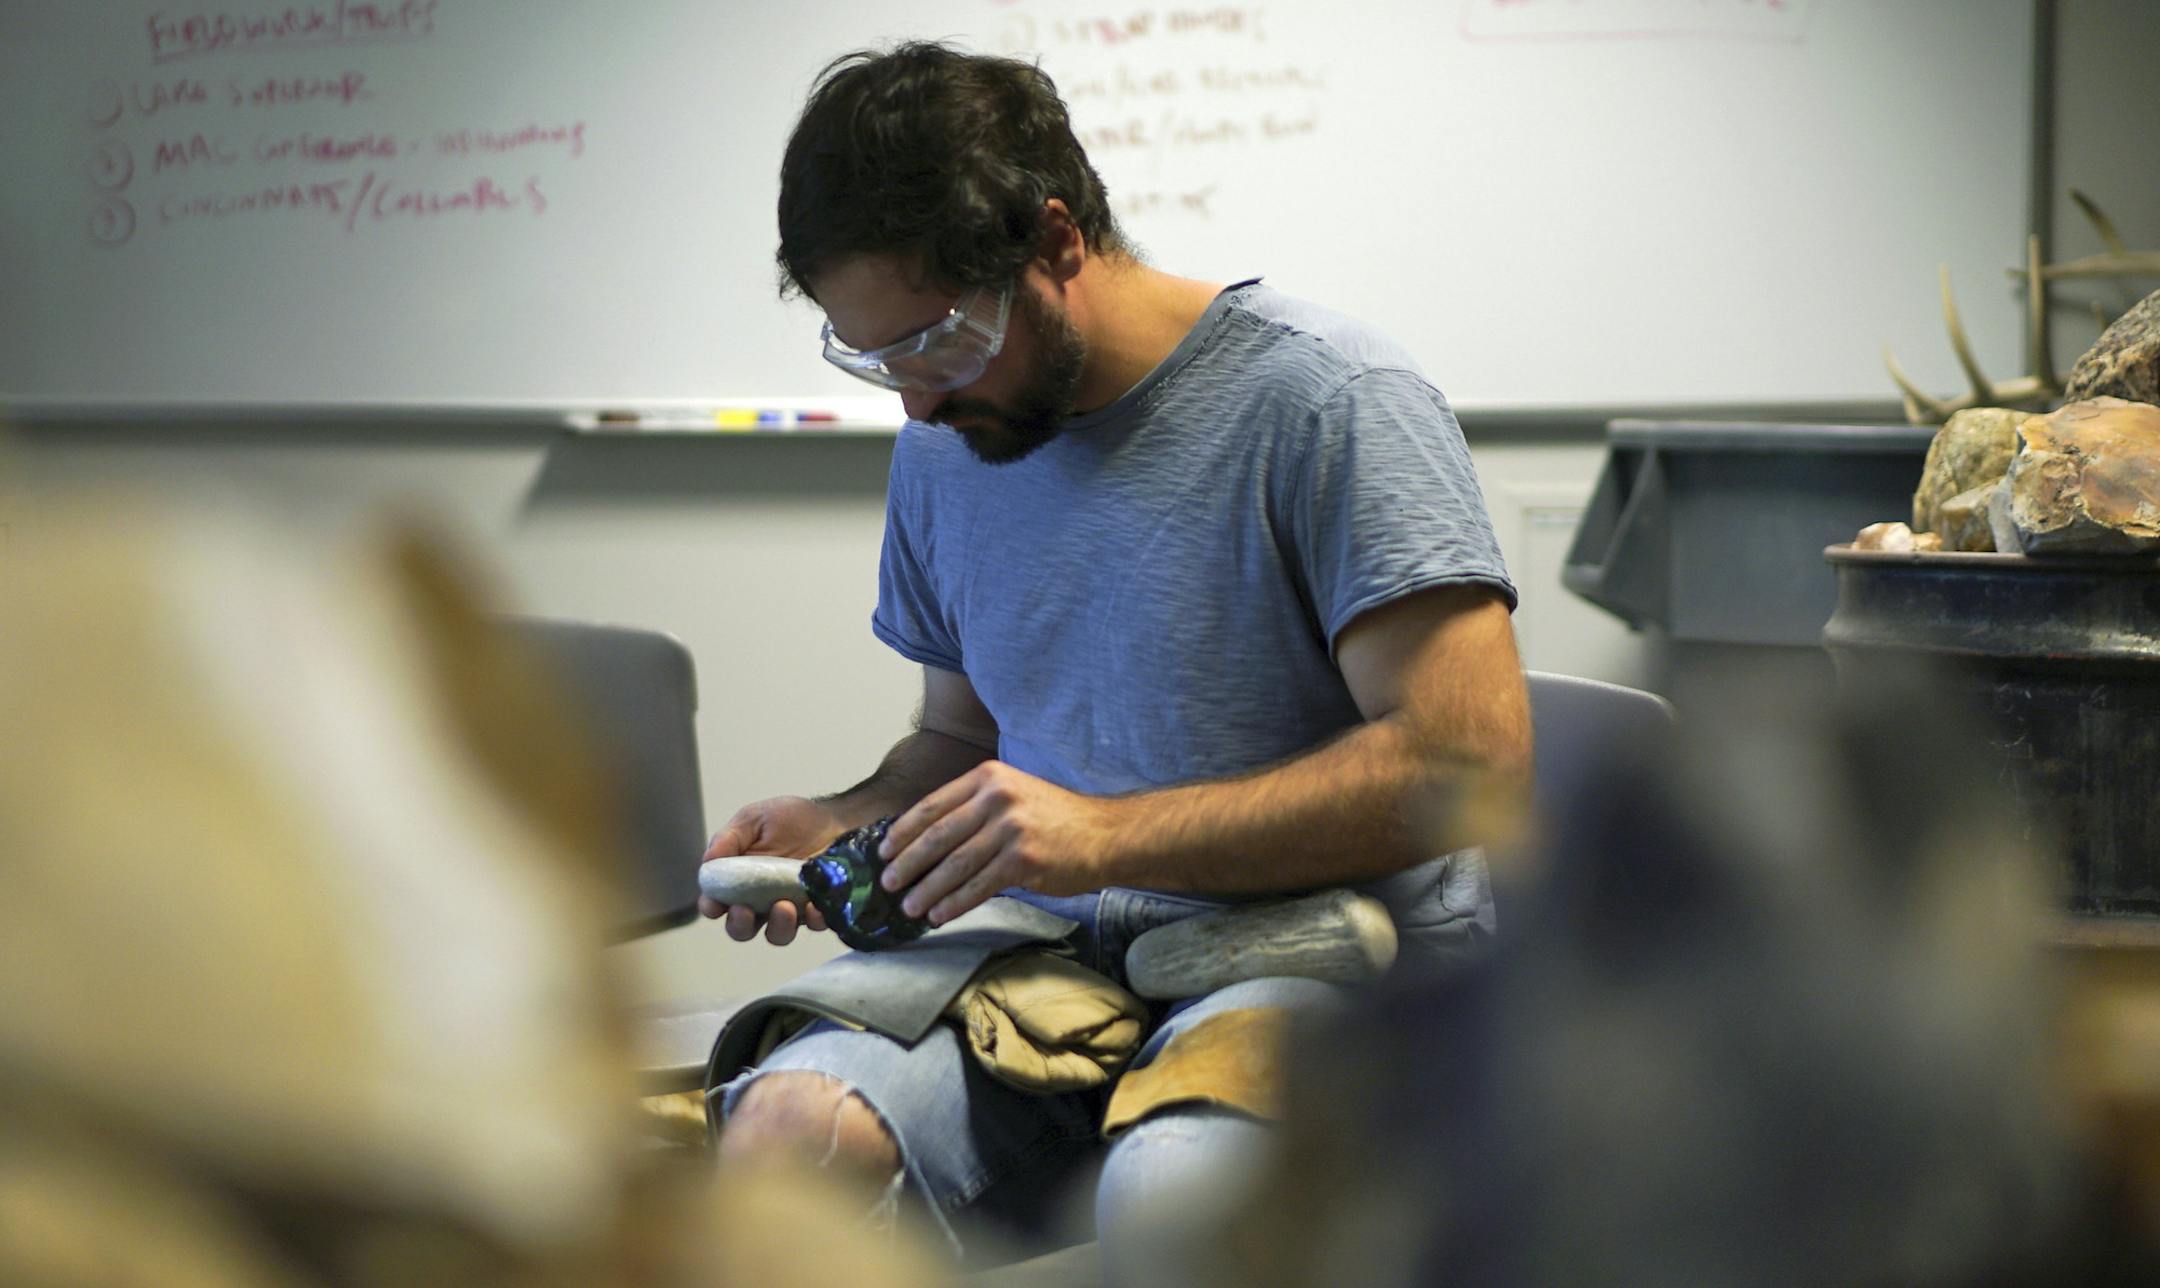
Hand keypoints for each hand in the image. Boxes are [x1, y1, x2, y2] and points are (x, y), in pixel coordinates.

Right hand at [698, 795, 841, 944]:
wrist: (835, 817)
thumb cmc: (790, 818)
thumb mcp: (754, 819)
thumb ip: (729, 838)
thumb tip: (708, 862)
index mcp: (738, 880)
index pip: (716, 901)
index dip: (711, 907)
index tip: (715, 905)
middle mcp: (760, 900)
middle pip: (742, 928)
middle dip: (740, 924)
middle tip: (746, 910)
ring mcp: (790, 908)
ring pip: (777, 934)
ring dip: (778, 927)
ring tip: (785, 906)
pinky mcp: (817, 909)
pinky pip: (814, 924)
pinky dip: (813, 919)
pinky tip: (815, 905)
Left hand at [878, 761, 1118, 925]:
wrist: (1105, 834)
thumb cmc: (1055, 820)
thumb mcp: (1014, 796)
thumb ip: (975, 809)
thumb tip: (927, 842)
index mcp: (989, 778)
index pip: (933, 805)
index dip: (903, 831)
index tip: (884, 851)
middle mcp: (998, 799)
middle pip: (938, 836)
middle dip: (908, 863)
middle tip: (888, 883)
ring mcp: (1012, 829)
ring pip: (955, 865)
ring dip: (927, 890)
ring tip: (909, 907)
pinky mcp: (1024, 861)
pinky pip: (978, 886)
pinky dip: (954, 903)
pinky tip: (939, 914)